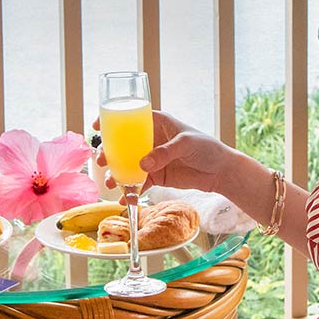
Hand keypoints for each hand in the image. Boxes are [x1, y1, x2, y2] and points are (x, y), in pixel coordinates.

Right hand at [93, 110, 246, 197]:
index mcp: (157, 123)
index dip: (111, 121)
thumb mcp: (186, 144)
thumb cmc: (207, 148)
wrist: (220, 171)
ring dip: (116, 175)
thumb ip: (165, 152)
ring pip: (127, 165)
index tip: (97, 127)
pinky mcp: (156, 176)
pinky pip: (138, 184)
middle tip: (102, 162)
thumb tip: (142, 164)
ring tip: (111, 184)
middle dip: (109, 153)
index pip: (130, 118)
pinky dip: (130, 192)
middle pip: (123, 145)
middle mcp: (150, 140)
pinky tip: (124, 200)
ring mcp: (151, 159)